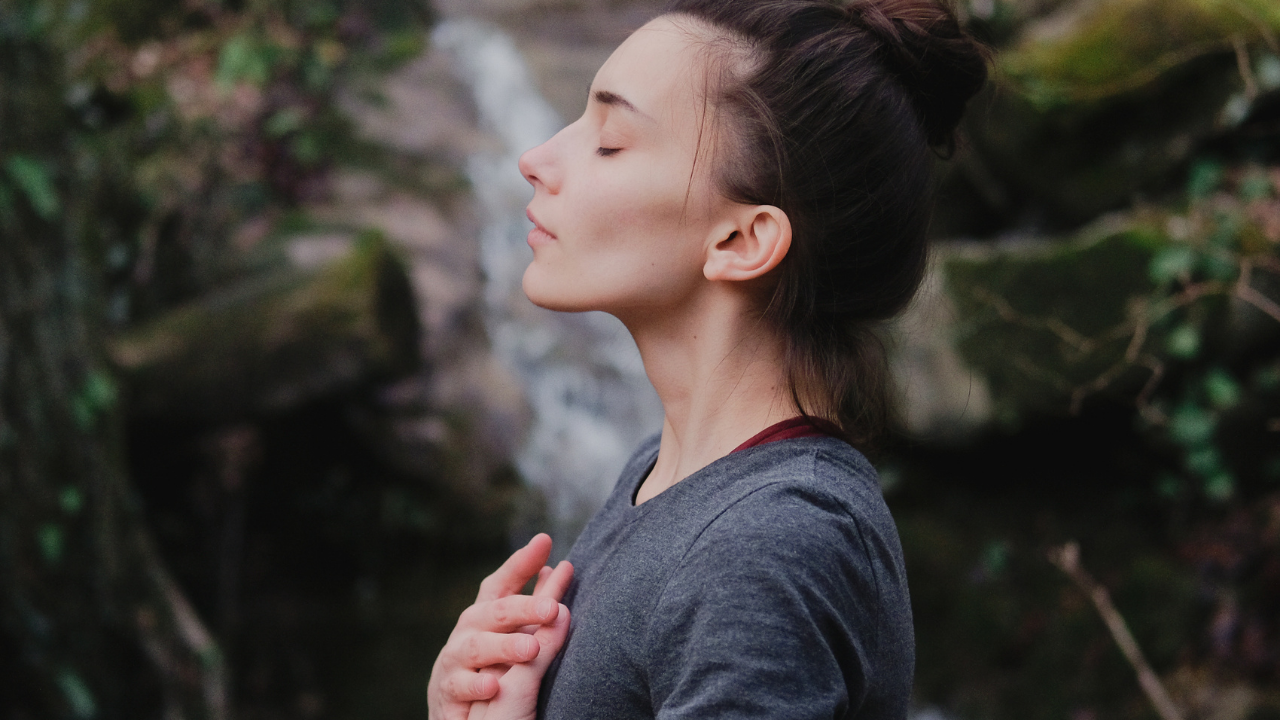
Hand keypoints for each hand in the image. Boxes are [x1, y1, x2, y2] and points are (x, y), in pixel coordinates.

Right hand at [427, 534, 573, 719]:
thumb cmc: (489, 667)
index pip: (502, 584)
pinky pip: (459, 686)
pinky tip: (493, 687)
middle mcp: (468, 632)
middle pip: (495, 612)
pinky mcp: (447, 691)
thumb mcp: (513, 634)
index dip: (521, 563)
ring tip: (531, 649)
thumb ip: (534, 608)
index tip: (545, 542)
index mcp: (486, 616)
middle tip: (552, 608)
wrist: (455, 711)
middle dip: (524, 608)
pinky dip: (476, 686)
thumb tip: (560, 569)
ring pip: (477, 648)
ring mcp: (454, 660)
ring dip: (504, 647)